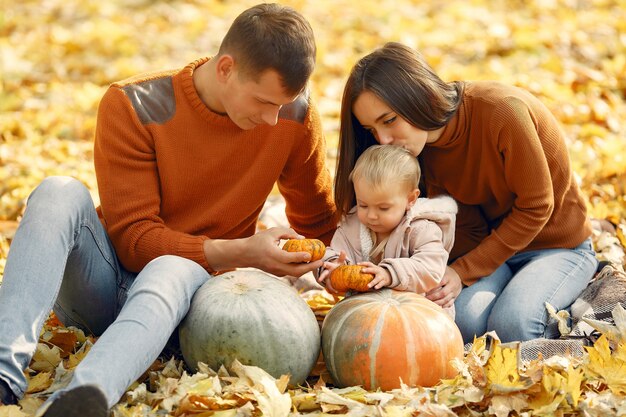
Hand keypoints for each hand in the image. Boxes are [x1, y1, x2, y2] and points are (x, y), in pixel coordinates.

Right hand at [203, 227, 322, 276]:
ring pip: (295, 274)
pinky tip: (306, 263)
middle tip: (321, 261)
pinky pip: (291, 273)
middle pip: (296, 271)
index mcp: (273, 255)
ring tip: (317, 262)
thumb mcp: (272, 232)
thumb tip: (302, 238)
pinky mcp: (277, 273)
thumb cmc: (258, 241)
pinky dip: (300, 269)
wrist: (244, 255)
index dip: (301, 257)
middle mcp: (275, 266)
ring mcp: (276, 271)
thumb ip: (287, 233)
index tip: (310, 254)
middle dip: (310, 268)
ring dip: (306, 269)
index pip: (289, 258)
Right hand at [318, 251, 346, 293]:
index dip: (324, 264)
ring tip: (333, 290)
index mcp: (329, 266)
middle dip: (322, 277)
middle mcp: (326, 272)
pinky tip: (336, 291)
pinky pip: (329, 286)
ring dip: (329, 286)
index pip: (326, 264)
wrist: (334, 270)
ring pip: (326, 282)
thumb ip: (342, 256)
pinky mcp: (328, 282)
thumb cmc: (337, 265)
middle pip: (323, 274)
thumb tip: (343, 250)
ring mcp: (327, 278)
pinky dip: (332, 289)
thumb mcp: (339, 261)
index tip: (323, 264)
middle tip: (319, 279)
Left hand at [359, 261, 391, 289]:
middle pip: (373, 269)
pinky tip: (375, 288)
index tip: (357, 264)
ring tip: (368, 286)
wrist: (389, 275)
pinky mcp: (384, 281)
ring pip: (377, 279)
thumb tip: (356, 271)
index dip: (363, 263)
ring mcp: (381, 276)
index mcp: (374, 267)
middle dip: (368, 270)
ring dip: (373, 282)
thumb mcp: (374, 270)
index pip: (369, 264)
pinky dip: (378, 285)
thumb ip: (367, 270)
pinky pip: (381, 284)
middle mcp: (378, 271)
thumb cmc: (377, 273)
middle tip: (362, 270)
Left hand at [425, 266, 462, 307]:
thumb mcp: (443, 269)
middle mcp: (452, 285)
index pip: (440, 283)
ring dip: (437, 303)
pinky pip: (450, 303)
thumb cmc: (447, 272)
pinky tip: (437, 307)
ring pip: (446, 300)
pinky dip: (444, 306)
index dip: (432, 287)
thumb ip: (435, 272)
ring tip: (429, 304)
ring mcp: (454, 292)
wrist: (460, 275)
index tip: (424, 289)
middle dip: (433, 297)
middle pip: (443, 293)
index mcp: (448, 277)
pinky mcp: (455, 297)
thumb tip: (421, 271)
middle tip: (425, 298)